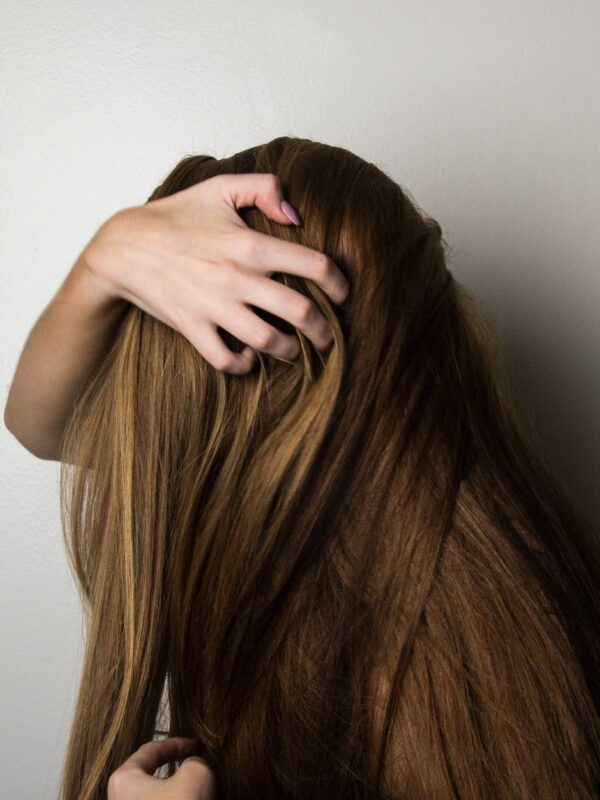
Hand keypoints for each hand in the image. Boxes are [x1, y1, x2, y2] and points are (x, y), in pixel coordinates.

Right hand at [83, 172, 349, 373]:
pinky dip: (244, 364)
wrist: (123, 247)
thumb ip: (264, 188)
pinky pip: (227, 360)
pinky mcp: (192, 328)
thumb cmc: (174, 216)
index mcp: (250, 243)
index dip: (340, 284)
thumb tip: (297, 216)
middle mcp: (237, 278)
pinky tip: (250, 356)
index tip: (343, 295)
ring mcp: (214, 306)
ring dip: (290, 352)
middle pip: (301, 313)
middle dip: (325, 331)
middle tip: (328, 337)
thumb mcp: (219, 187)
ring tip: (295, 351)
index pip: (315, 265)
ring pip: (269, 342)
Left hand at [107, 737, 216, 799]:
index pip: (152, 750)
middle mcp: (118, 799)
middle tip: (198, 767)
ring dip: (178, 792)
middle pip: (152, 776)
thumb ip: (194, 760)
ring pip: (157, 797)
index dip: (178, 743)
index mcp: (123, 779)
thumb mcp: (196, 773)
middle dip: (177, 770)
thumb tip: (193, 766)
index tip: (196, 745)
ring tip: (198, 791)